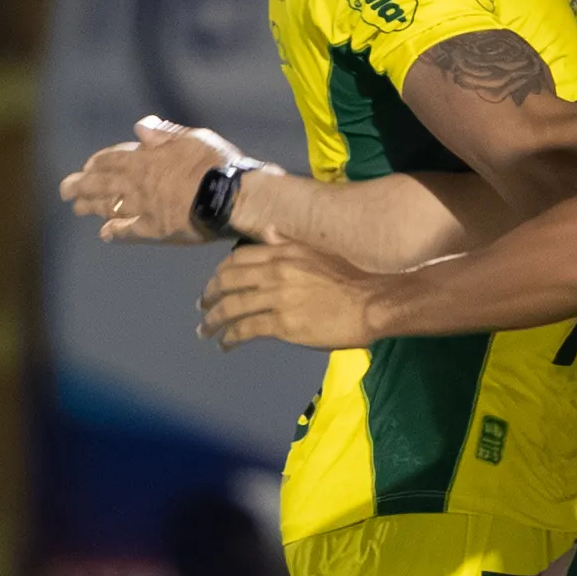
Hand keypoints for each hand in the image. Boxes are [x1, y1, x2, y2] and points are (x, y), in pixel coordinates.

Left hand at [60, 116, 249, 242]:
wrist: (233, 197)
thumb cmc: (219, 164)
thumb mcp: (195, 139)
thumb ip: (165, 134)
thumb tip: (140, 127)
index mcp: (147, 159)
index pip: (112, 159)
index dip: (97, 163)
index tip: (87, 166)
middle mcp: (139, 183)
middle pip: (101, 184)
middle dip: (81, 185)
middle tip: (65, 190)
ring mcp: (145, 208)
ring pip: (109, 206)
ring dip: (91, 206)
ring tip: (78, 208)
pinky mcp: (156, 229)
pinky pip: (129, 231)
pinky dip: (115, 232)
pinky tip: (105, 233)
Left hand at [197, 242, 384, 349]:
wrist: (374, 302)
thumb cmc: (352, 278)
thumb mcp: (319, 251)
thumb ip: (289, 242)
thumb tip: (266, 231)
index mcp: (285, 251)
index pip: (238, 258)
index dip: (220, 272)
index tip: (215, 283)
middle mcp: (276, 271)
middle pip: (228, 281)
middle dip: (210, 295)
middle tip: (202, 307)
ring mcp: (278, 298)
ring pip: (231, 307)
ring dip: (213, 320)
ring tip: (205, 330)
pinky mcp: (282, 324)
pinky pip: (245, 330)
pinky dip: (230, 338)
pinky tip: (225, 344)